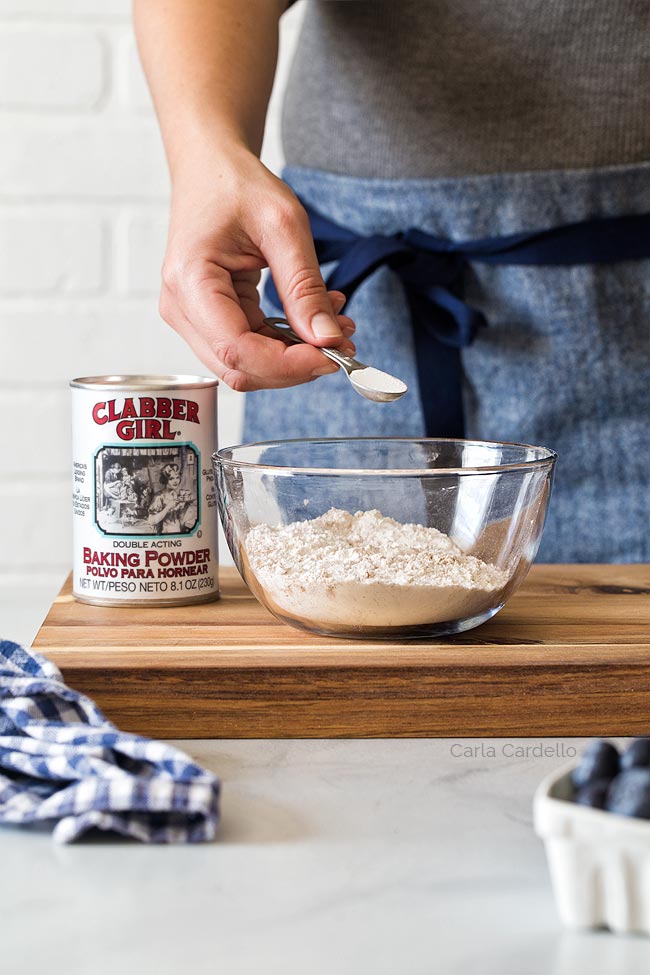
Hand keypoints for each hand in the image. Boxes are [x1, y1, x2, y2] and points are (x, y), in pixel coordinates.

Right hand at [160, 144, 355, 390]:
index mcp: (190, 281)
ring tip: (334, 326)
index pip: (238, 349)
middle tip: (343, 343)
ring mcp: (191, 318)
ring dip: (294, 359)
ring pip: (246, 366)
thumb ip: (305, 287)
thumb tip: (327, 339)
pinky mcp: (207, 320)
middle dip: (295, 366)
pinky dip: (286, 345)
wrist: (209, 169)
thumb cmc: (236, 185)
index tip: (334, 353)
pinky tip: (314, 320)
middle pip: (240, 367)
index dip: (289, 364)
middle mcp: (181, 308)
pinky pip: (249, 348)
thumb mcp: (284, 226)